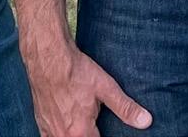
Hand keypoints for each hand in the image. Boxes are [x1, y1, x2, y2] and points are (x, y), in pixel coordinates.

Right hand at [26, 41, 151, 136]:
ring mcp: (50, 131)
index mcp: (81, 132)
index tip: (106, 130)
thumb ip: (125, 108)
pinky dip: (60, 135)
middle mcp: (63, 136)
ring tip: (83, 127)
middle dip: (91, 135)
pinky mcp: (41, 123)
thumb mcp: (105, 88)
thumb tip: (146, 121)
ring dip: (76, 135)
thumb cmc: (76, 71)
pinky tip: (65, 128)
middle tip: (95, 126)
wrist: (48, 58)